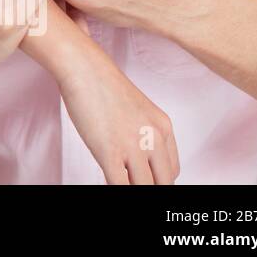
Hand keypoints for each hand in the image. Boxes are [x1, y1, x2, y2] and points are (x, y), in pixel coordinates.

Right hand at [59, 50, 179, 183]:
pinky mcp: (110, 152)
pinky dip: (117, 189)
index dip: (157, 180)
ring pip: (144, 187)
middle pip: (163, 182)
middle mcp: (154, 138)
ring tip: (120, 181)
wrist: (84, 68)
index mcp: (163, 127)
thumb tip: (134, 156)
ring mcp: (133, 146)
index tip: (144, 180)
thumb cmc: (102, 83)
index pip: (172, 170)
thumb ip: (142, 132)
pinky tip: (107, 179)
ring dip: (132, 187)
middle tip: (133, 182)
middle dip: (149, 186)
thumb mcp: (136, 108)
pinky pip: (120, 185)